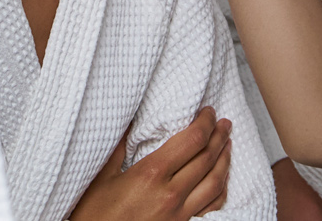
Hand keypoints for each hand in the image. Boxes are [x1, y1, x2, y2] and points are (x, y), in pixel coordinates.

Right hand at [71, 111, 233, 220]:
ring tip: (228, 144)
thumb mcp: (101, 178)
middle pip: (207, 158)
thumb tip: (130, 122)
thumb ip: (118, 148)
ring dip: (225, 160)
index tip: (208, 111)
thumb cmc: (93, 215)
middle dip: (219, 136)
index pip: (192, 140)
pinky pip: (212, 207)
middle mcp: (171, 193)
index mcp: (151, 174)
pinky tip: (222, 180)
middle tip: (225, 123)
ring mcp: (179, 214)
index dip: (205, 122)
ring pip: (215, 182)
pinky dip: (222, 190)